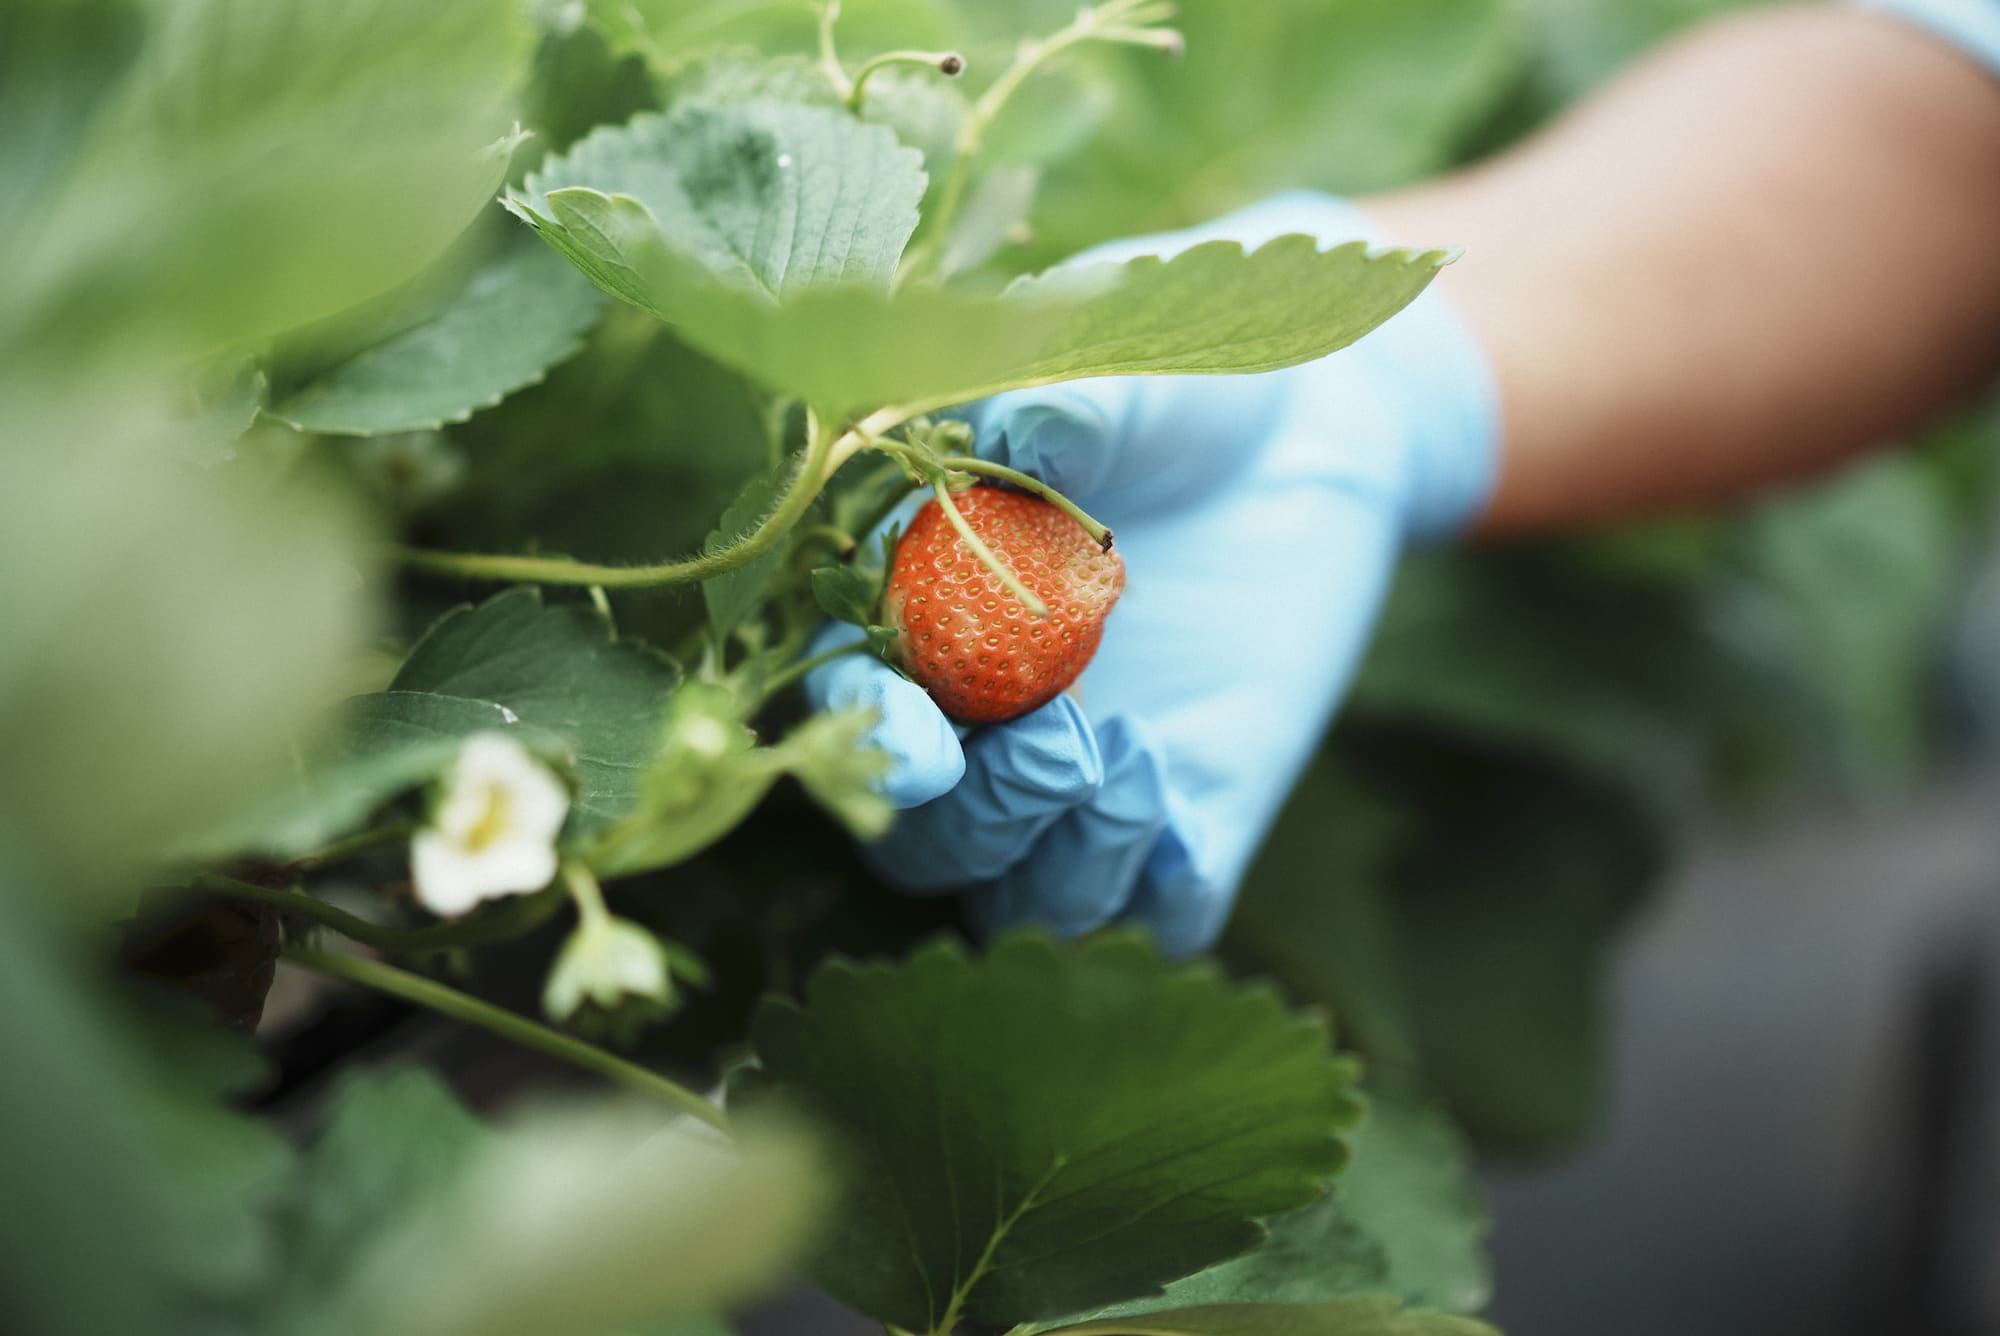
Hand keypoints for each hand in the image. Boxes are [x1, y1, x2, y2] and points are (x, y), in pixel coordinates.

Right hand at [808, 192, 1500, 954]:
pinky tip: (1179, 790)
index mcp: (929, 618)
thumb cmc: (1181, 382)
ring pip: (1024, 900)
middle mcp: (992, 720)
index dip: (869, 744)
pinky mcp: (1198, 807)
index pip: (854, 715)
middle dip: (978, 817)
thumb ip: (1059, 408)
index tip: (921, 738)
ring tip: (1130, 758)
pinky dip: (1153, 888)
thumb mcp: (1123, 371)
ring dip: (1059, 862)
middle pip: (927, 842)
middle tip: (1062, 738)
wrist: (1310, 421)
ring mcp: (1090, 778)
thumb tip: (1015, 435)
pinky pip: (1155, 913)